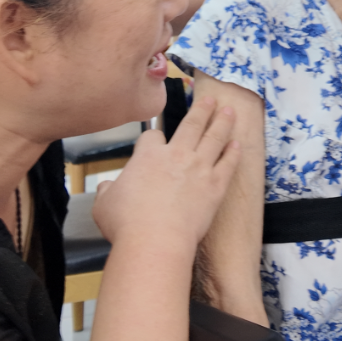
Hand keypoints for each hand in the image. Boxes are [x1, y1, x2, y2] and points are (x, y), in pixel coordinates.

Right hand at [93, 97, 240, 247]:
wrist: (156, 241)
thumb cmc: (127, 224)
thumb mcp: (104, 204)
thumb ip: (108, 191)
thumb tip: (107, 188)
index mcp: (148, 156)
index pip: (152, 136)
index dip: (153, 136)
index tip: (155, 137)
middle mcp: (176, 155)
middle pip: (192, 125)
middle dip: (201, 110)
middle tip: (209, 99)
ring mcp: (199, 169)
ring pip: (214, 138)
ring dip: (222, 122)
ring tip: (229, 110)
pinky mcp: (215, 187)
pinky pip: (228, 164)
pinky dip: (233, 153)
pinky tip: (237, 145)